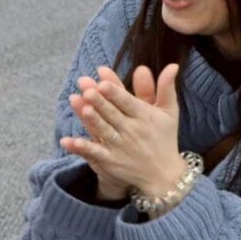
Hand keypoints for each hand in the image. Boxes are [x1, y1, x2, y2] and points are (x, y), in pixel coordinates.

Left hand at [68, 66, 156, 198]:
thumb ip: (165, 88)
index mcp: (145, 116)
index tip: (102, 81)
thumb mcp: (169, 112)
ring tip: (82, 108)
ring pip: (104, 132)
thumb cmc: (164, 137)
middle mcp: (133, 131)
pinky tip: (67, 141)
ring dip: (92, 121)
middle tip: (86, 89)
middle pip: (113, 114)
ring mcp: (121, 147)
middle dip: (99, 102)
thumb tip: (173, 65)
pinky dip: (81, 148)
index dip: (115, 93)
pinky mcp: (111, 161)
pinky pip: (94, 153)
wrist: (164, 175)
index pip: (128, 102)